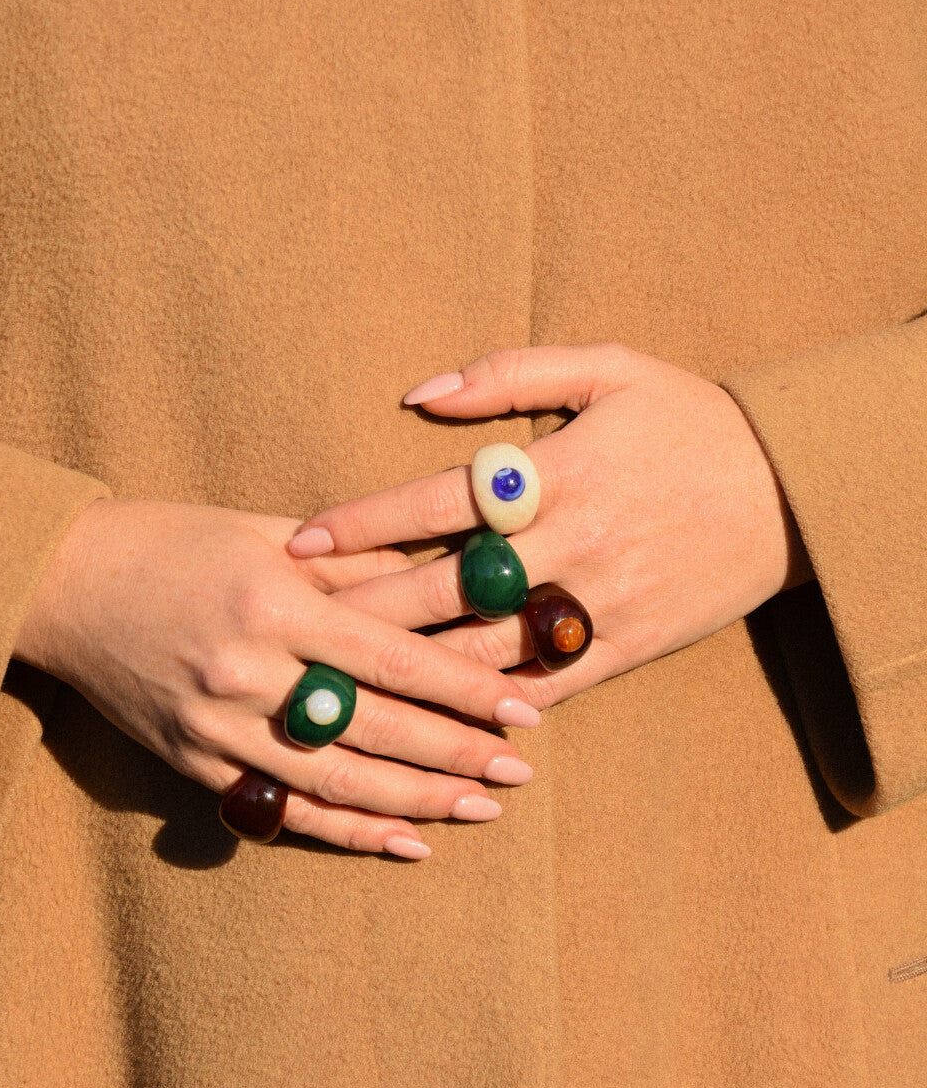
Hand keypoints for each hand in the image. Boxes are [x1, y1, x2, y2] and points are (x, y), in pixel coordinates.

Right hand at [13, 499, 540, 857]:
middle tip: (519, 772)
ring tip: (479, 810)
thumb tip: (447, 580)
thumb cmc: (172, 542)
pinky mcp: (195, 763)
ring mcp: (218, 727)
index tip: (525, 710)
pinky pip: (285, 809)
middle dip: (457, 754)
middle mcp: (249, 672)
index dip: (466, 690)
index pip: (395, 660)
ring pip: (338, 781)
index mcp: (275, 602)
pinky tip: (405, 843)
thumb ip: (356, 567)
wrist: (62, 585)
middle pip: (377, 729)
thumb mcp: (267, 533)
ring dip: (417, 801)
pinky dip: (349, 830)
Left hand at [288, 343, 813, 706]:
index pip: (437, 502)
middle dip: (361, 609)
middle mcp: (571, 544)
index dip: (363, 523)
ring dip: (407, 670)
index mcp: (559, 472)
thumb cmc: (690, 420)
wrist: (794, 491)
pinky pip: (540, 688)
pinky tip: (428, 719)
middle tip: (292, 628)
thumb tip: (417, 394)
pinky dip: (482, 705)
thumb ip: (508, 373)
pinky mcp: (623, 649)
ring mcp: (598, 605)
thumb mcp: (610, 368)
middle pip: (444, 588)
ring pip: (483, 651)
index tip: (301, 543)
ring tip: (342, 682)